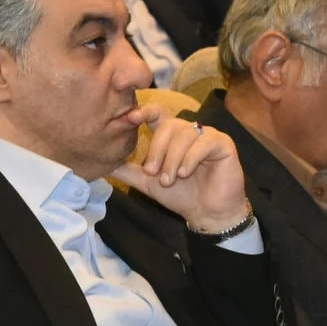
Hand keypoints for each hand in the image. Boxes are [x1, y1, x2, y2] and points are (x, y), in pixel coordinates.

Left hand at [109, 104, 251, 233]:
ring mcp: (208, 135)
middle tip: (152, 172)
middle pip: (169, 125)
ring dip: (172, 159)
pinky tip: (185, 173)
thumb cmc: (180, 195)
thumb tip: (103, 164)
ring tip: (169, 179)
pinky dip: (190, 158)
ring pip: (185, 134)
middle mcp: (189, 131)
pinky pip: (204, 142)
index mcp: (171, 136)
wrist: (206, 213)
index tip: (130, 118)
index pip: (157, 113)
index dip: (144, 111)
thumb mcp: (147, 183)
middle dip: (157, 149)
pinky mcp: (223, 144)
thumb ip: (128, 171)